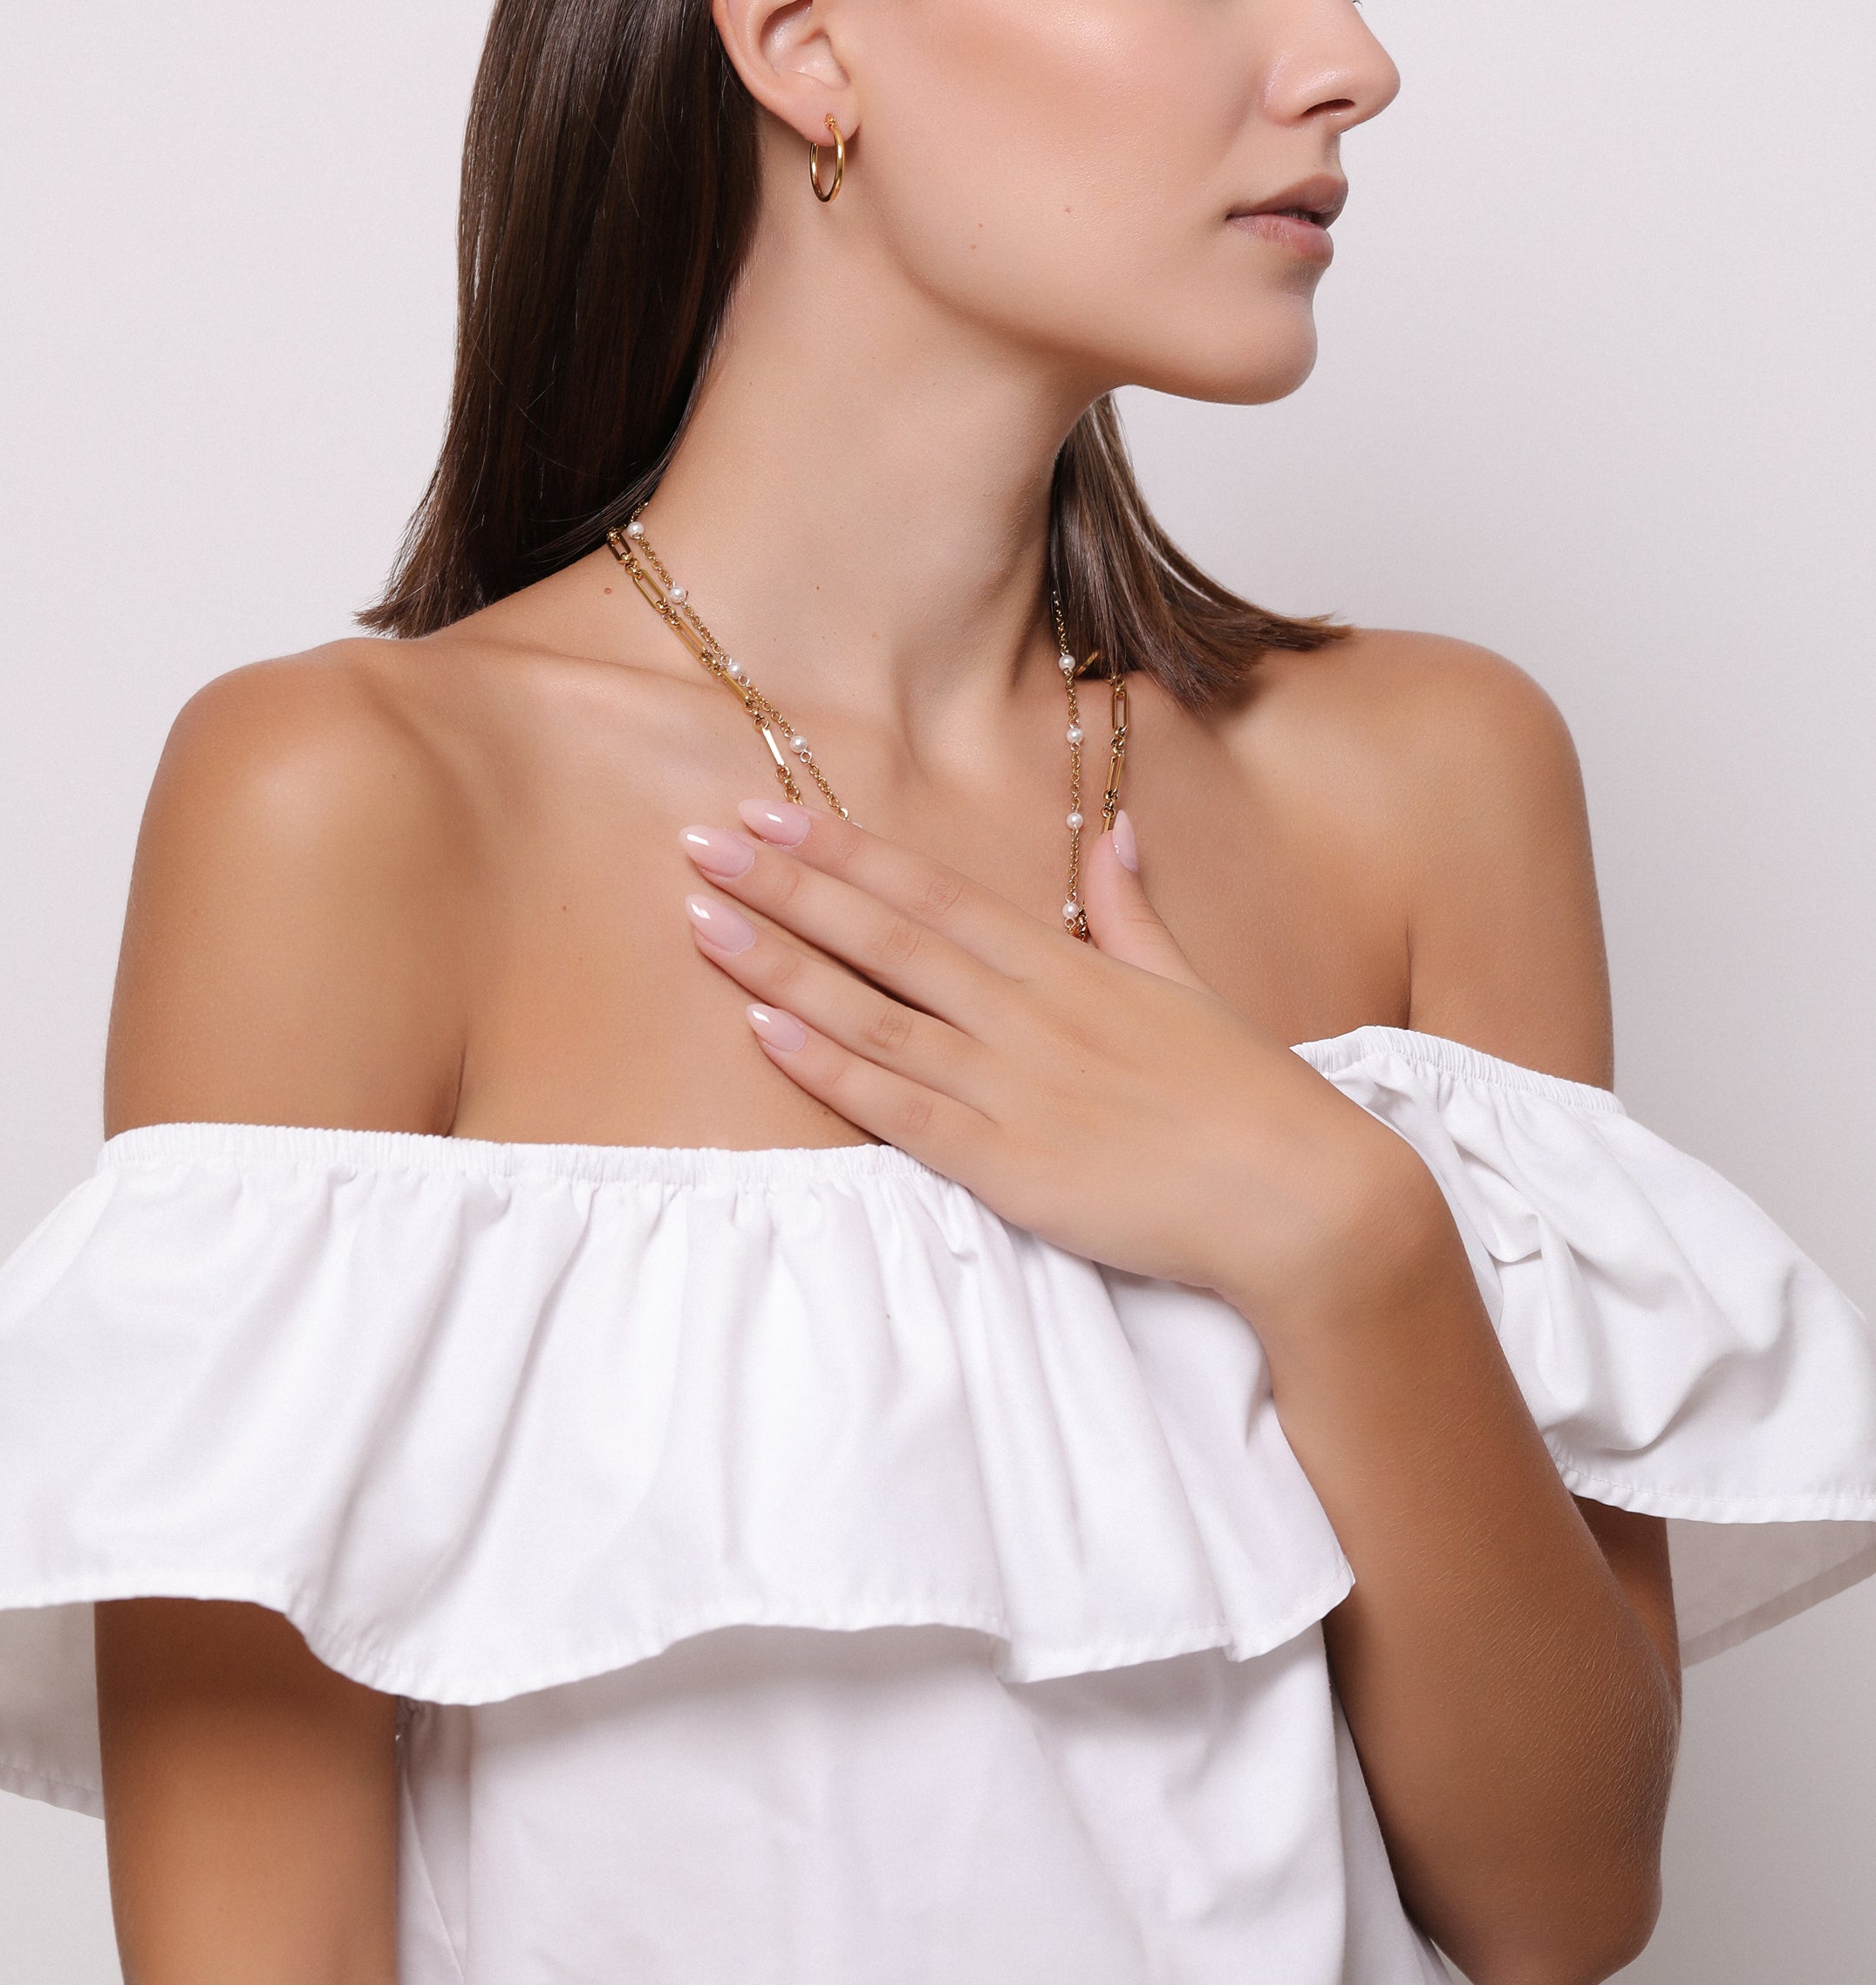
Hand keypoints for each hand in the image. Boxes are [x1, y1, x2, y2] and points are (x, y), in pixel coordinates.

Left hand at [678, 803, 1431, 1330]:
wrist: (1304, 1197)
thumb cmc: (1251, 1096)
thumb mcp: (1188, 983)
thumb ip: (1133, 909)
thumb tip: (1112, 832)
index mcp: (1066, 965)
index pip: (932, 890)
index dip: (845, 850)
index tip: (773, 810)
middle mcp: (1026, 1011)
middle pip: (884, 934)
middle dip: (786, 885)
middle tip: (701, 842)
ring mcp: (1013, 1086)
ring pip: (872, 1011)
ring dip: (781, 962)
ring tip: (702, 920)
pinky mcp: (1009, 1165)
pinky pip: (899, 1109)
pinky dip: (829, 1067)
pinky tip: (766, 1029)